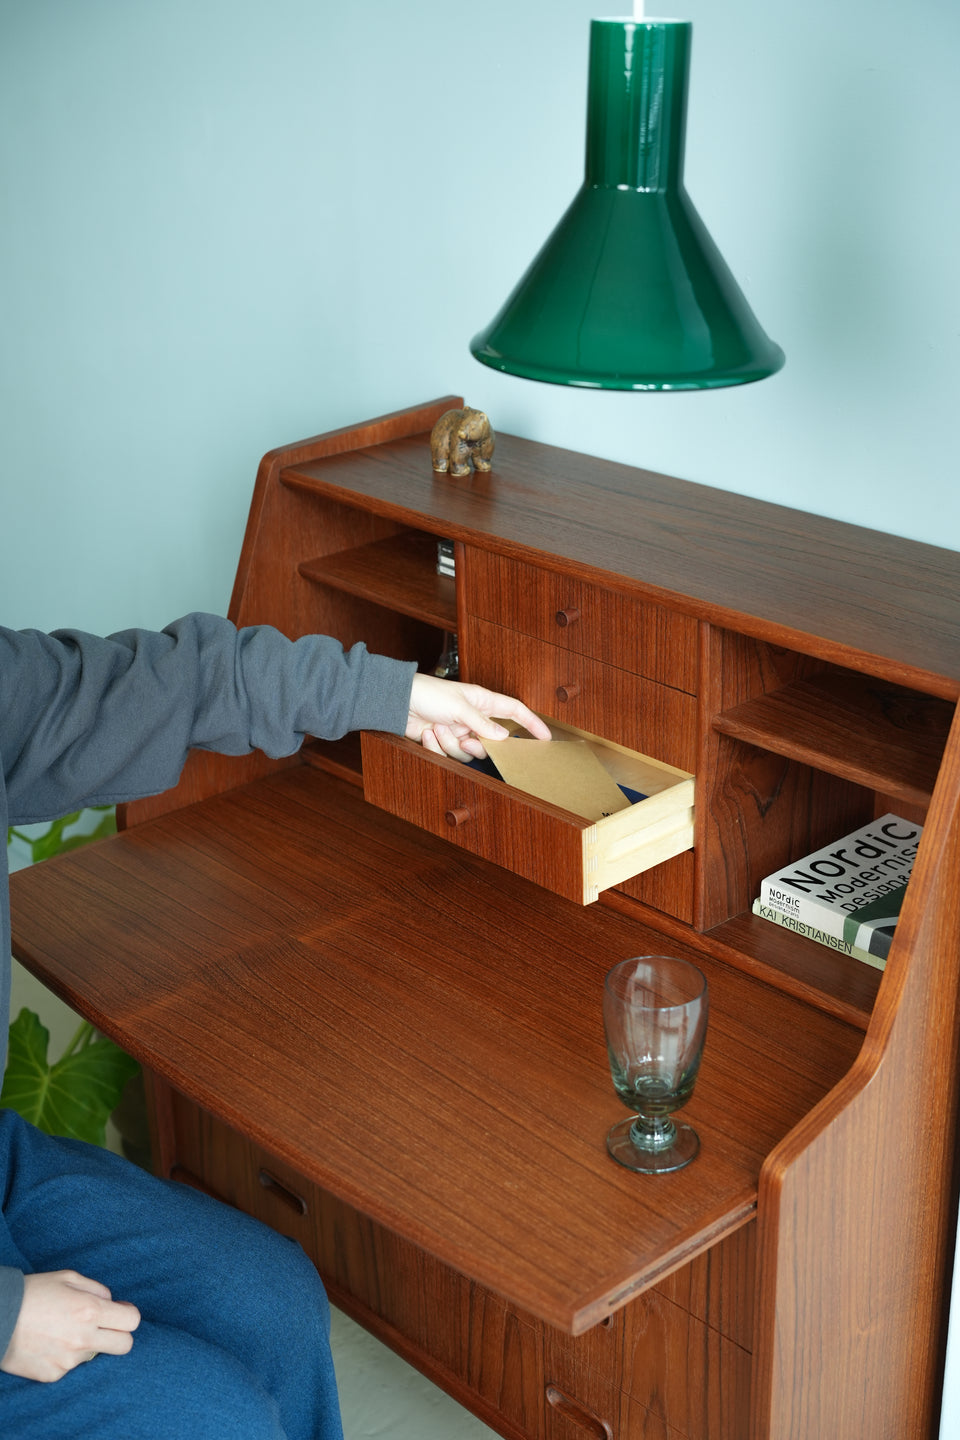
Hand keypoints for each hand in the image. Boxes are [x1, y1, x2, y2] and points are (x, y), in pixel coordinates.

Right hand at [0, 1271, 140, 1381]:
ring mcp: (68, 1360)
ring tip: (62, 1330)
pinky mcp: (53, 1375)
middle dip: (120, 1335)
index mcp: (90, 1310)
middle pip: (124, 1345)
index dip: (128, 1314)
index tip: (120, 1311)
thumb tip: (111, 1302)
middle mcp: (83, 1338)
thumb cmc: (33, 1292)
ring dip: (87, 1344)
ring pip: (94, 1355)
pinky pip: (70, 1366)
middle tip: (105, 1326)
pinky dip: (65, 1355)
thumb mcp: (68, 1277)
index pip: (132, 1321)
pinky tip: (49, 1343)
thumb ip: (97, 1289)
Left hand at [406, 674, 550, 761]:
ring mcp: (460, 731)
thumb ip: (483, 724)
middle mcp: (474, 718)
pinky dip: (436, 747)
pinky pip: (450, 755)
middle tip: (466, 739)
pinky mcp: (445, 742)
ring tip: (436, 728)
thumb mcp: (460, 707)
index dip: (531, 723)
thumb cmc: (428, 694)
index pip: (514, 711)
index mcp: (483, 701)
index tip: (546, 737)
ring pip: (468, 752)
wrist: (398, 702)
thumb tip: (504, 737)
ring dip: (450, 743)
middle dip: (476, 745)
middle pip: (491, 742)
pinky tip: (427, 734)